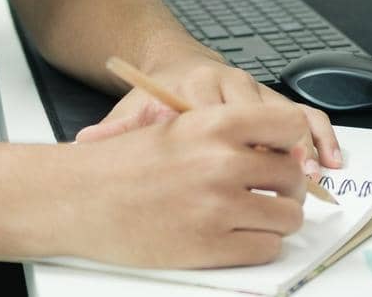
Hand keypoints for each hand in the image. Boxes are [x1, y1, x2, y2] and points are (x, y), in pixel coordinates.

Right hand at [53, 103, 314, 267]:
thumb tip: (276, 144)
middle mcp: (221, 163)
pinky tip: (239, 235)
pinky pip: (266, 248)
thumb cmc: (121, 163)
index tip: (283, 153)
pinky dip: (260, 244)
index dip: (291, 142)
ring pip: (287, 217)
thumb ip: (223, 131)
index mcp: (213, 123)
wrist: (79, 198)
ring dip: (276, 218)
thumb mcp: (172, 126)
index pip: (288, 125)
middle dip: (287, 185)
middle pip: (292, 175)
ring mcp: (218, 207)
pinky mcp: (212, 248)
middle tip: (271, 190)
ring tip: (254, 215)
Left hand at [72, 51, 340, 176]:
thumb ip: (118, 128)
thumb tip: (88, 140)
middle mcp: (230, 82)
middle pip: (257, 114)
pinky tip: (331, 161)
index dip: (229, 141)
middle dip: (273, 147)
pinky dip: (321, 136)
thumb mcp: (133, 110)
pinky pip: (305, 113)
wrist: (171, 62)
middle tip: (286, 179)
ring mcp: (255, 90)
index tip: (237, 168)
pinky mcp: (273, 99)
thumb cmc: (155, 95)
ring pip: (288, 114)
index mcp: (194, 85)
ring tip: (313, 174)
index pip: (215, 113)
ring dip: (304, 145)